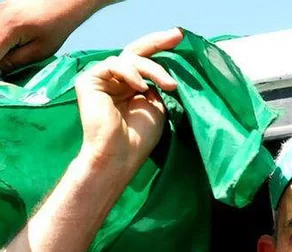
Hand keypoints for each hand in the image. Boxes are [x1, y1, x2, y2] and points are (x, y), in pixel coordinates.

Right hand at [0, 0, 109, 73]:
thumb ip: (15, 62)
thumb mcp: (40, 50)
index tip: (4, 83)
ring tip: (9, 62)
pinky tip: (9, 50)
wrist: (64, 0)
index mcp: (5, 29)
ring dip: (0, 53)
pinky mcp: (0, 9)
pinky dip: (2, 42)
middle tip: (6, 74)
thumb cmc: (57, 25)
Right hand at [75, 29, 181, 173]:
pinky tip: (141, 88)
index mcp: (132, 86)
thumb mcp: (157, 104)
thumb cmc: (140, 137)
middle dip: (158, 42)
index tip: (180, 39)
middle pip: (137, 52)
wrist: (119, 155)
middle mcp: (116, 80)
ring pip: (131, 58)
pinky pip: (113, 65)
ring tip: (169, 85)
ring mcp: (102, 79)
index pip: (146, 61)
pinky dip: (131, 73)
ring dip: (153, 69)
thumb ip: (158, 84)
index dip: (162, 49)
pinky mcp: (89, 80)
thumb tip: (164, 65)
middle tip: (177, 35)